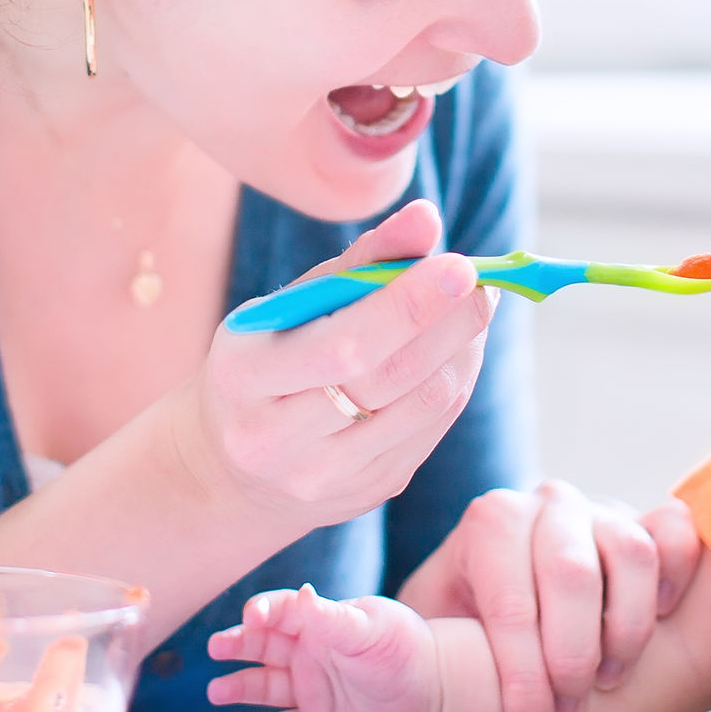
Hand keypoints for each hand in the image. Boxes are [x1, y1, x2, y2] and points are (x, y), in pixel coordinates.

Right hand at [174, 200, 495, 531]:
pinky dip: (455, 381)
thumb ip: (360, 261)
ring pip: (423, 407)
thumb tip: (428, 218)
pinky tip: (454, 352)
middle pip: (390, 377)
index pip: (345, 344)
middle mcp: (275, 438)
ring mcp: (323, 476)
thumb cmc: (268, 359)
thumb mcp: (289, 307)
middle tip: (478, 281)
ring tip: (469, 310)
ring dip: (462, 351)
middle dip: (448, 322)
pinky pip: (431, 432)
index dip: (409, 304)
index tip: (458, 266)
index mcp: (244, 376)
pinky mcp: (366, 492)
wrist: (232, 468)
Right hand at [206, 585, 440, 711]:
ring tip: (217, 691)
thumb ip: (333, 617)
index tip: (251, 615)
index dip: (263, 611)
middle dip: (238, 645)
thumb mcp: (370, 628)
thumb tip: (301, 594)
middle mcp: (308, 653)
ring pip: (265, 688)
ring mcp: (311, 689)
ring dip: (240, 688)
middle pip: (263, 647)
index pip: (281, 611)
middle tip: (217, 648)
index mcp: (319, 621)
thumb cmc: (403, 648)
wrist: (435, 693)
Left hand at [396, 482, 701, 711]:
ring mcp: (601, 512)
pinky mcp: (647, 522)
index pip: (511, 603)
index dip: (523, 681)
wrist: (505, 590)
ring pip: (630, 553)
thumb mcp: (438, 652)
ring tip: (610, 679)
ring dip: (627, 629)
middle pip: (572, 573)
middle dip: (572, 659)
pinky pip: (674, 532)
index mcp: (489, 527)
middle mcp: (546, 508)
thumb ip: (444, 705)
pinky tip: (661, 616)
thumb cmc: (471, 629)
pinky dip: (676, 572)